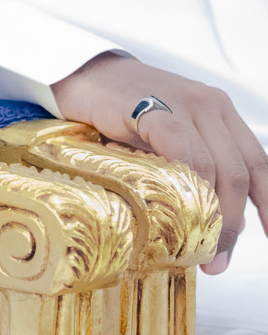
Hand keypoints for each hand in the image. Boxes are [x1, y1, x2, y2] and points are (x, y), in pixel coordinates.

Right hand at [51, 52, 267, 272]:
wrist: (84, 74)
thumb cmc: (123, 110)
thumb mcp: (170, 135)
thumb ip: (194, 166)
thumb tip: (218, 222)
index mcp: (221, 113)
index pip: (259, 163)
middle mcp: (212, 105)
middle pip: (242, 171)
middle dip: (236, 223)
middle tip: (218, 260)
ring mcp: (186, 104)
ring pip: (218, 167)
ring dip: (215, 216)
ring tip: (200, 251)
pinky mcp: (155, 107)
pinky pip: (183, 151)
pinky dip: (188, 185)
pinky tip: (179, 209)